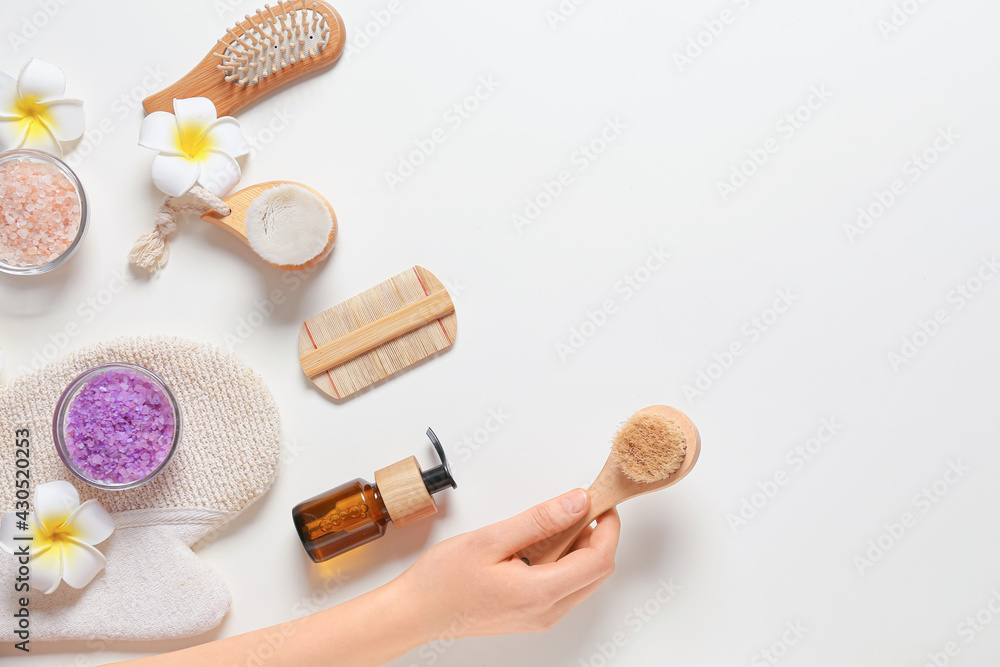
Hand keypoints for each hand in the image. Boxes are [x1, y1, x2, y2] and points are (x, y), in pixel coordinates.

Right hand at [394, 489, 620, 639]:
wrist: (416, 612)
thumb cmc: (443, 580)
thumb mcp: (491, 539)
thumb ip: (539, 520)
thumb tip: (577, 503)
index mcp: (540, 594)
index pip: (599, 561)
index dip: (607, 528)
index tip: (601, 503)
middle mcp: (546, 612)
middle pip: (597, 573)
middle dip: (597, 536)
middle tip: (580, 506)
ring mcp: (539, 617)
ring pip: (582, 581)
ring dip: (580, 549)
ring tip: (554, 522)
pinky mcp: (530, 616)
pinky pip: (563, 588)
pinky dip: (563, 562)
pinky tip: (540, 543)